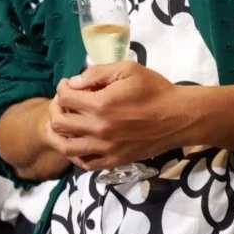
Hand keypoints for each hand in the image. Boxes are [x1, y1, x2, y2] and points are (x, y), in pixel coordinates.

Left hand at [45, 62, 194, 170]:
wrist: (177, 117)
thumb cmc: (154, 89)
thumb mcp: (128, 69)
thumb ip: (97, 73)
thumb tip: (74, 83)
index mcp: (100, 105)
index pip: (65, 97)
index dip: (62, 87)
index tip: (68, 84)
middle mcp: (98, 129)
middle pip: (59, 123)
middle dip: (56, 108)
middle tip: (63, 102)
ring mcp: (105, 149)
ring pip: (66, 147)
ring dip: (58, 134)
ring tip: (62, 123)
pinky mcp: (114, 161)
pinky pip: (85, 163)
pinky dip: (76, 153)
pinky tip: (79, 141)